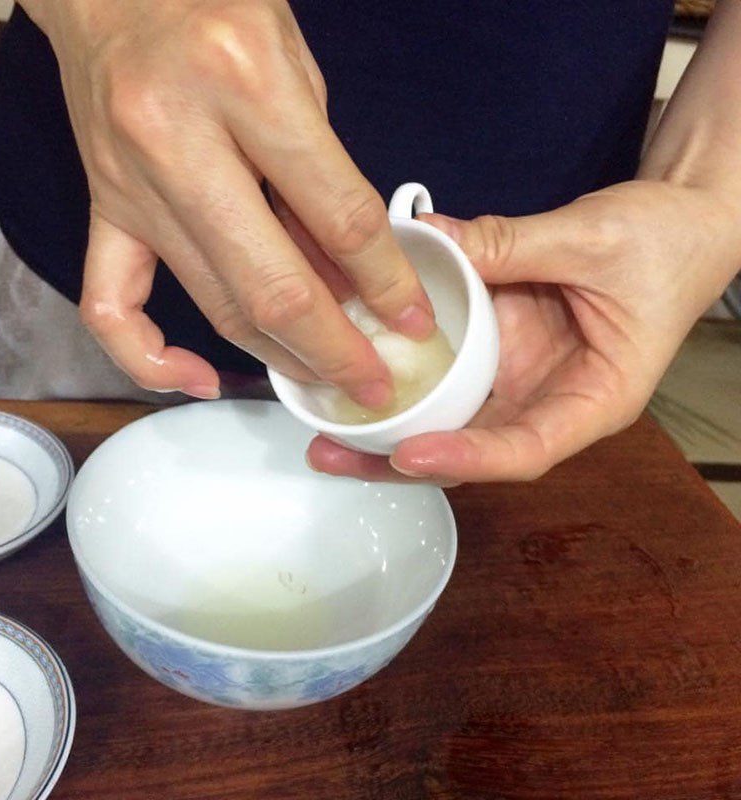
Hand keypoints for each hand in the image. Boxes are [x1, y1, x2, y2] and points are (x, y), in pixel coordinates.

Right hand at [25, 0, 433, 401]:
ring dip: (280, 357)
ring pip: (215, 305)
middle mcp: (179, 140)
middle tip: (375, 386)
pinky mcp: (101, 209)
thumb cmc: (215, 6)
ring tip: (325, 382)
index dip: (389, 284)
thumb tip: (354, 271)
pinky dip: (152, 359)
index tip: (414, 322)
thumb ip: (325, 174)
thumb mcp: (298, 68)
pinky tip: (201, 379)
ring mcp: (131, 185)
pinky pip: (112, 308)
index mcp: (246, 84)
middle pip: (274, 286)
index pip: (339, 216)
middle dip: (336, 351)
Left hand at [307, 180, 740, 482]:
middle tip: (330, 456)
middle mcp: (547, 402)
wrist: (681, 227)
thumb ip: (510, 244)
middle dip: (400, 463)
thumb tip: (425, 236)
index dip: (468, 460)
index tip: (409, 455)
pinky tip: (353, 380)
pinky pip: (446, 376)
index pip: (527, 448)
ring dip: (387, 433)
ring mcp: (517, 381)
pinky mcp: (497, 354)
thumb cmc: (663, 243)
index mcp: (593, 399)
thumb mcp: (592, 240)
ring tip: (323, 437)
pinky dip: (403, 382)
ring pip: (449, 423)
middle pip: (471, 452)